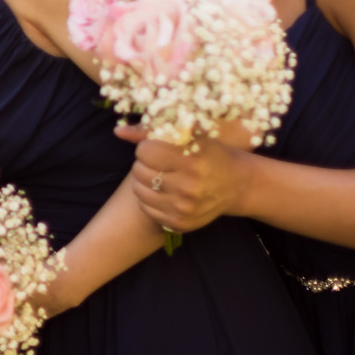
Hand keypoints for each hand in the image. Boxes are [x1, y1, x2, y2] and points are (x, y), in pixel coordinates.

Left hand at [118, 124, 251, 235]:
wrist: (236, 185)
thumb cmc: (209, 155)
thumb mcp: (190, 137)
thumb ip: (151, 131)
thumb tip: (118, 131)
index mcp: (192, 160)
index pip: (144, 151)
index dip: (149, 147)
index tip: (159, 148)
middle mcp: (189, 186)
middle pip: (139, 170)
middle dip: (146, 163)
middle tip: (162, 163)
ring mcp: (184, 208)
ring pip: (138, 189)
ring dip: (145, 180)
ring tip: (162, 176)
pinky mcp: (179, 223)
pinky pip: (145, 207)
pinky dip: (150, 198)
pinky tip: (165, 192)